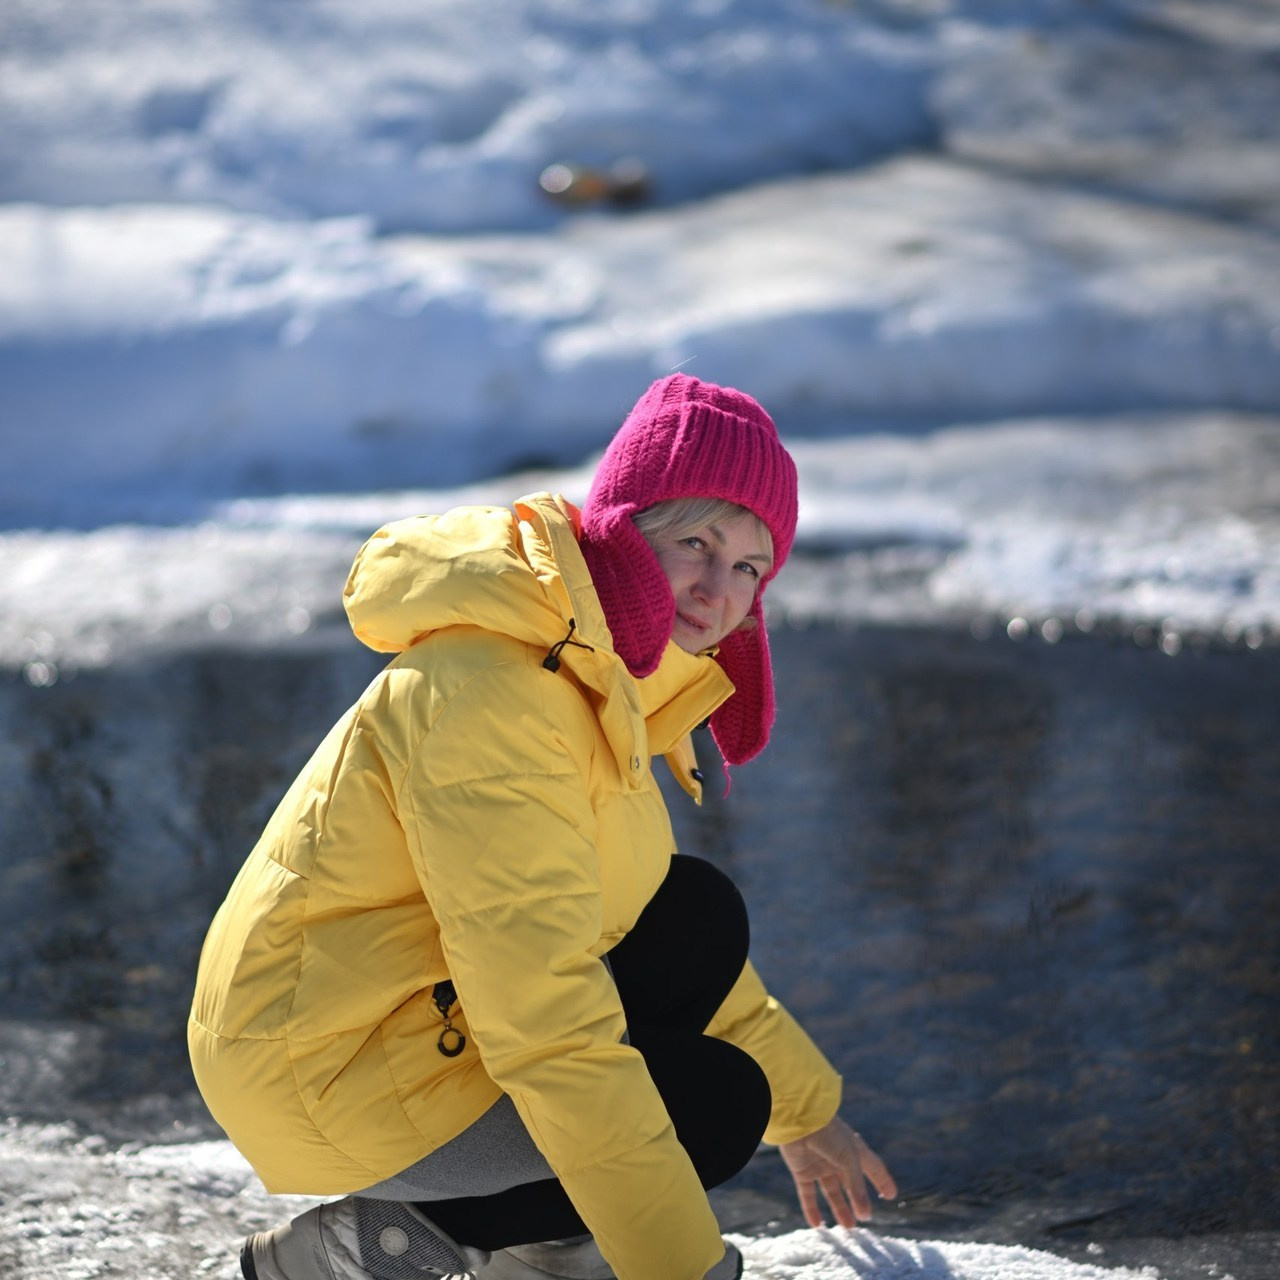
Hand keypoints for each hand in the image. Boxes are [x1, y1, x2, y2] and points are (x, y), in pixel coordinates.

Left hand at [778, 1115, 897, 1228]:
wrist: (799, 1121)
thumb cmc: (829, 1135)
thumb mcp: (849, 1160)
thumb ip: (857, 1188)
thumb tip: (866, 1215)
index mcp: (853, 1149)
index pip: (872, 1167)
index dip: (882, 1180)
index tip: (891, 1194)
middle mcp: (837, 1158)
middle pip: (850, 1183)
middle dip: (858, 1201)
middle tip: (865, 1218)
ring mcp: (819, 1164)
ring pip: (831, 1191)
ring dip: (839, 1209)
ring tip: (849, 1227)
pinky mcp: (802, 1171)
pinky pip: (807, 1194)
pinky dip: (811, 1209)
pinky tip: (816, 1224)